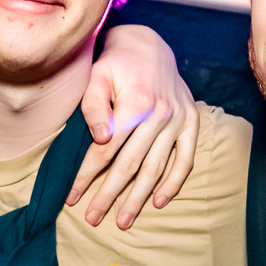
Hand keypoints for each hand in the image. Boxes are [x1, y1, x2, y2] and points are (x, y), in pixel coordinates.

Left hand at [71, 24, 200, 228]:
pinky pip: (185, 159)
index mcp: (135, 103)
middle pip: (130, 165)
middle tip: (93, 219)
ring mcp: (178, 119)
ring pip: (157, 167)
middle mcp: (160, 114)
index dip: (88, 176)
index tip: (73, 197)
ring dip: (139, 198)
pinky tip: (158, 202)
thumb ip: (94, 107)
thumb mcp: (96, 76)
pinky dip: (174, 183)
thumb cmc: (115, 63)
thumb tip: (100, 139)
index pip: (106, 151)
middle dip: (109, 195)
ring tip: (124, 221)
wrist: (148, 44)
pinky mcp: (192, 122)